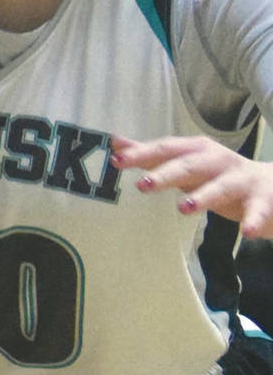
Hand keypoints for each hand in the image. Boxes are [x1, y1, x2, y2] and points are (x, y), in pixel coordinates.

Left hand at [113, 134, 272, 236]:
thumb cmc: (219, 175)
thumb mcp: (186, 163)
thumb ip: (152, 155)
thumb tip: (115, 143)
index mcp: (197, 151)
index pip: (166, 149)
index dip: (142, 154)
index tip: (116, 160)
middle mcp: (218, 162)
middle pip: (189, 166)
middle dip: (167, 174)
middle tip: (143, 184)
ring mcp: (241, 181)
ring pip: (221, 187)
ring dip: (204, 196)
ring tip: (184, 208)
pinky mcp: (262, 202)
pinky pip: (257, 211)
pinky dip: (252, 220)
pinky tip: (246, 232)